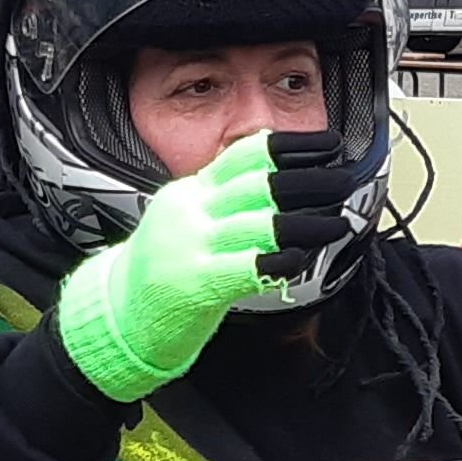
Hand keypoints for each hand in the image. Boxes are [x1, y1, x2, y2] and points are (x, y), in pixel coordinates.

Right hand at [53, 133, 360, 402]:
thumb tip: (284, 183)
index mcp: (189, 191)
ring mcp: (190, 247)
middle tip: (344, 181)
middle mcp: (189, 211)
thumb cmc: (161, 272)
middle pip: (258, 184)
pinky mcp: (196, 285)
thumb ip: (224, 200)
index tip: (328, 145)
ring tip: (338, 222)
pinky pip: (244, 267)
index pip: (244, 155)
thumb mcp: (185, 220)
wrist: (116, 315)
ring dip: (307, 223)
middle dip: (309, 180)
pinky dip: (277, 261)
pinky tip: (300, 259)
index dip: (291, 147)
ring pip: (259, 223)